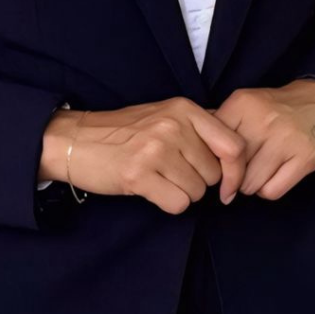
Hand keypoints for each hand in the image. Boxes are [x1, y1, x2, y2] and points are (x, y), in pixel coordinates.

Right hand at [40, 97, 247, 215]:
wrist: (77, 139)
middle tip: (172, 172)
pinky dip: (168, 204)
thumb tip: (237, 154)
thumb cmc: (126, 131)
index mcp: (185, 109)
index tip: (228, 186)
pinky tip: (151, 189)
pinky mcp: (139, 175)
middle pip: (214, 174)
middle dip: (199, 181)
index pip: (234, 146)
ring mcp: (156, 150)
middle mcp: (173, 126)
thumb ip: (200, 128)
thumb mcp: (166, 115)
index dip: (236, 172)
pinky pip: (178, 204)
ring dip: (181, 192)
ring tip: (158, 177)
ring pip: (197, 192)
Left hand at [211, 79, 314, 201]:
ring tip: (260, 171)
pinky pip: (272, 191)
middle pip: (231, 168)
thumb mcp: (248, 102)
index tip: (219, 166)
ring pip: (250, 184)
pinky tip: (274, 176)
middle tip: (241, 172)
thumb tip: (194, 147)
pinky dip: (268, 189)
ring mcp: (286, 140)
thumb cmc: (279, 107)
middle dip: (233, 176)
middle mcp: (263, 120)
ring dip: (251, 185)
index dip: (214, 161)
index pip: (213, 146)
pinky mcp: (305, 158)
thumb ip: (222, 121)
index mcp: (243, 103)